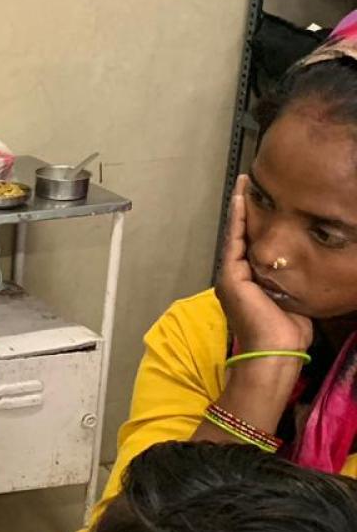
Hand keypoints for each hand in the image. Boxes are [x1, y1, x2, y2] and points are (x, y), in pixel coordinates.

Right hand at [216, 177, 311, 353]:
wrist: (275, 349)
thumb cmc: (287, 331)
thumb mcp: (291, 298)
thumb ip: (288, 280)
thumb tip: (301, 265)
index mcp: (248, 283)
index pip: (251, 245)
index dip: (255, 222)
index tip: (260, 200)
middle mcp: (236, 277)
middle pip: (241, 235)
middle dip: (244, 208)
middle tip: (248, 182)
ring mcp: (231, 276)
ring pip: (236, 234)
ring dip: (240, 207)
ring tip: (244, 184)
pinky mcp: (230, 276)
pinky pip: (235, 240)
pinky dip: (238, 219)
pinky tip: (242, 200)